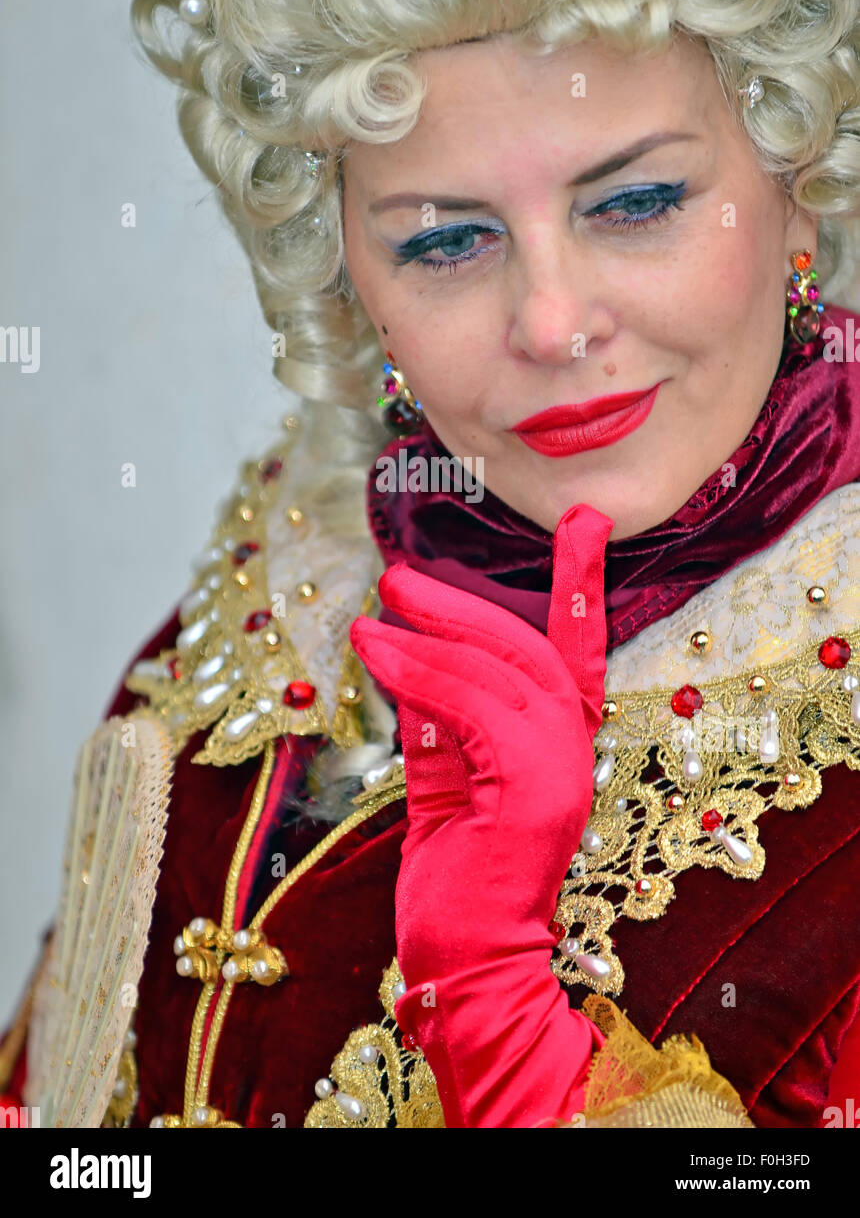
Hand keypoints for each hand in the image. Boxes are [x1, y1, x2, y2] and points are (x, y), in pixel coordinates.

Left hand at [350, 503, 612, 1126]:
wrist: (469, 964)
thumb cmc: (458, 880)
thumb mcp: (444, 780)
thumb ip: (438, 721)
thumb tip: (410, 655)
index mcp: (559, 743)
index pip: (576, 648)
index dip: (579, 584)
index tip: (583, 521)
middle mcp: (572, 749)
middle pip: (528, 646)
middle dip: (462, 602)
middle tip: (398, 575)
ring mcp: (560, 770)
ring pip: (496, 671)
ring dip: (427, 636)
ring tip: (370, 615)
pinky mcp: (534, 790)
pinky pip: (472, 708)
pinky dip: (421, 676)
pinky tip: (378, 657)